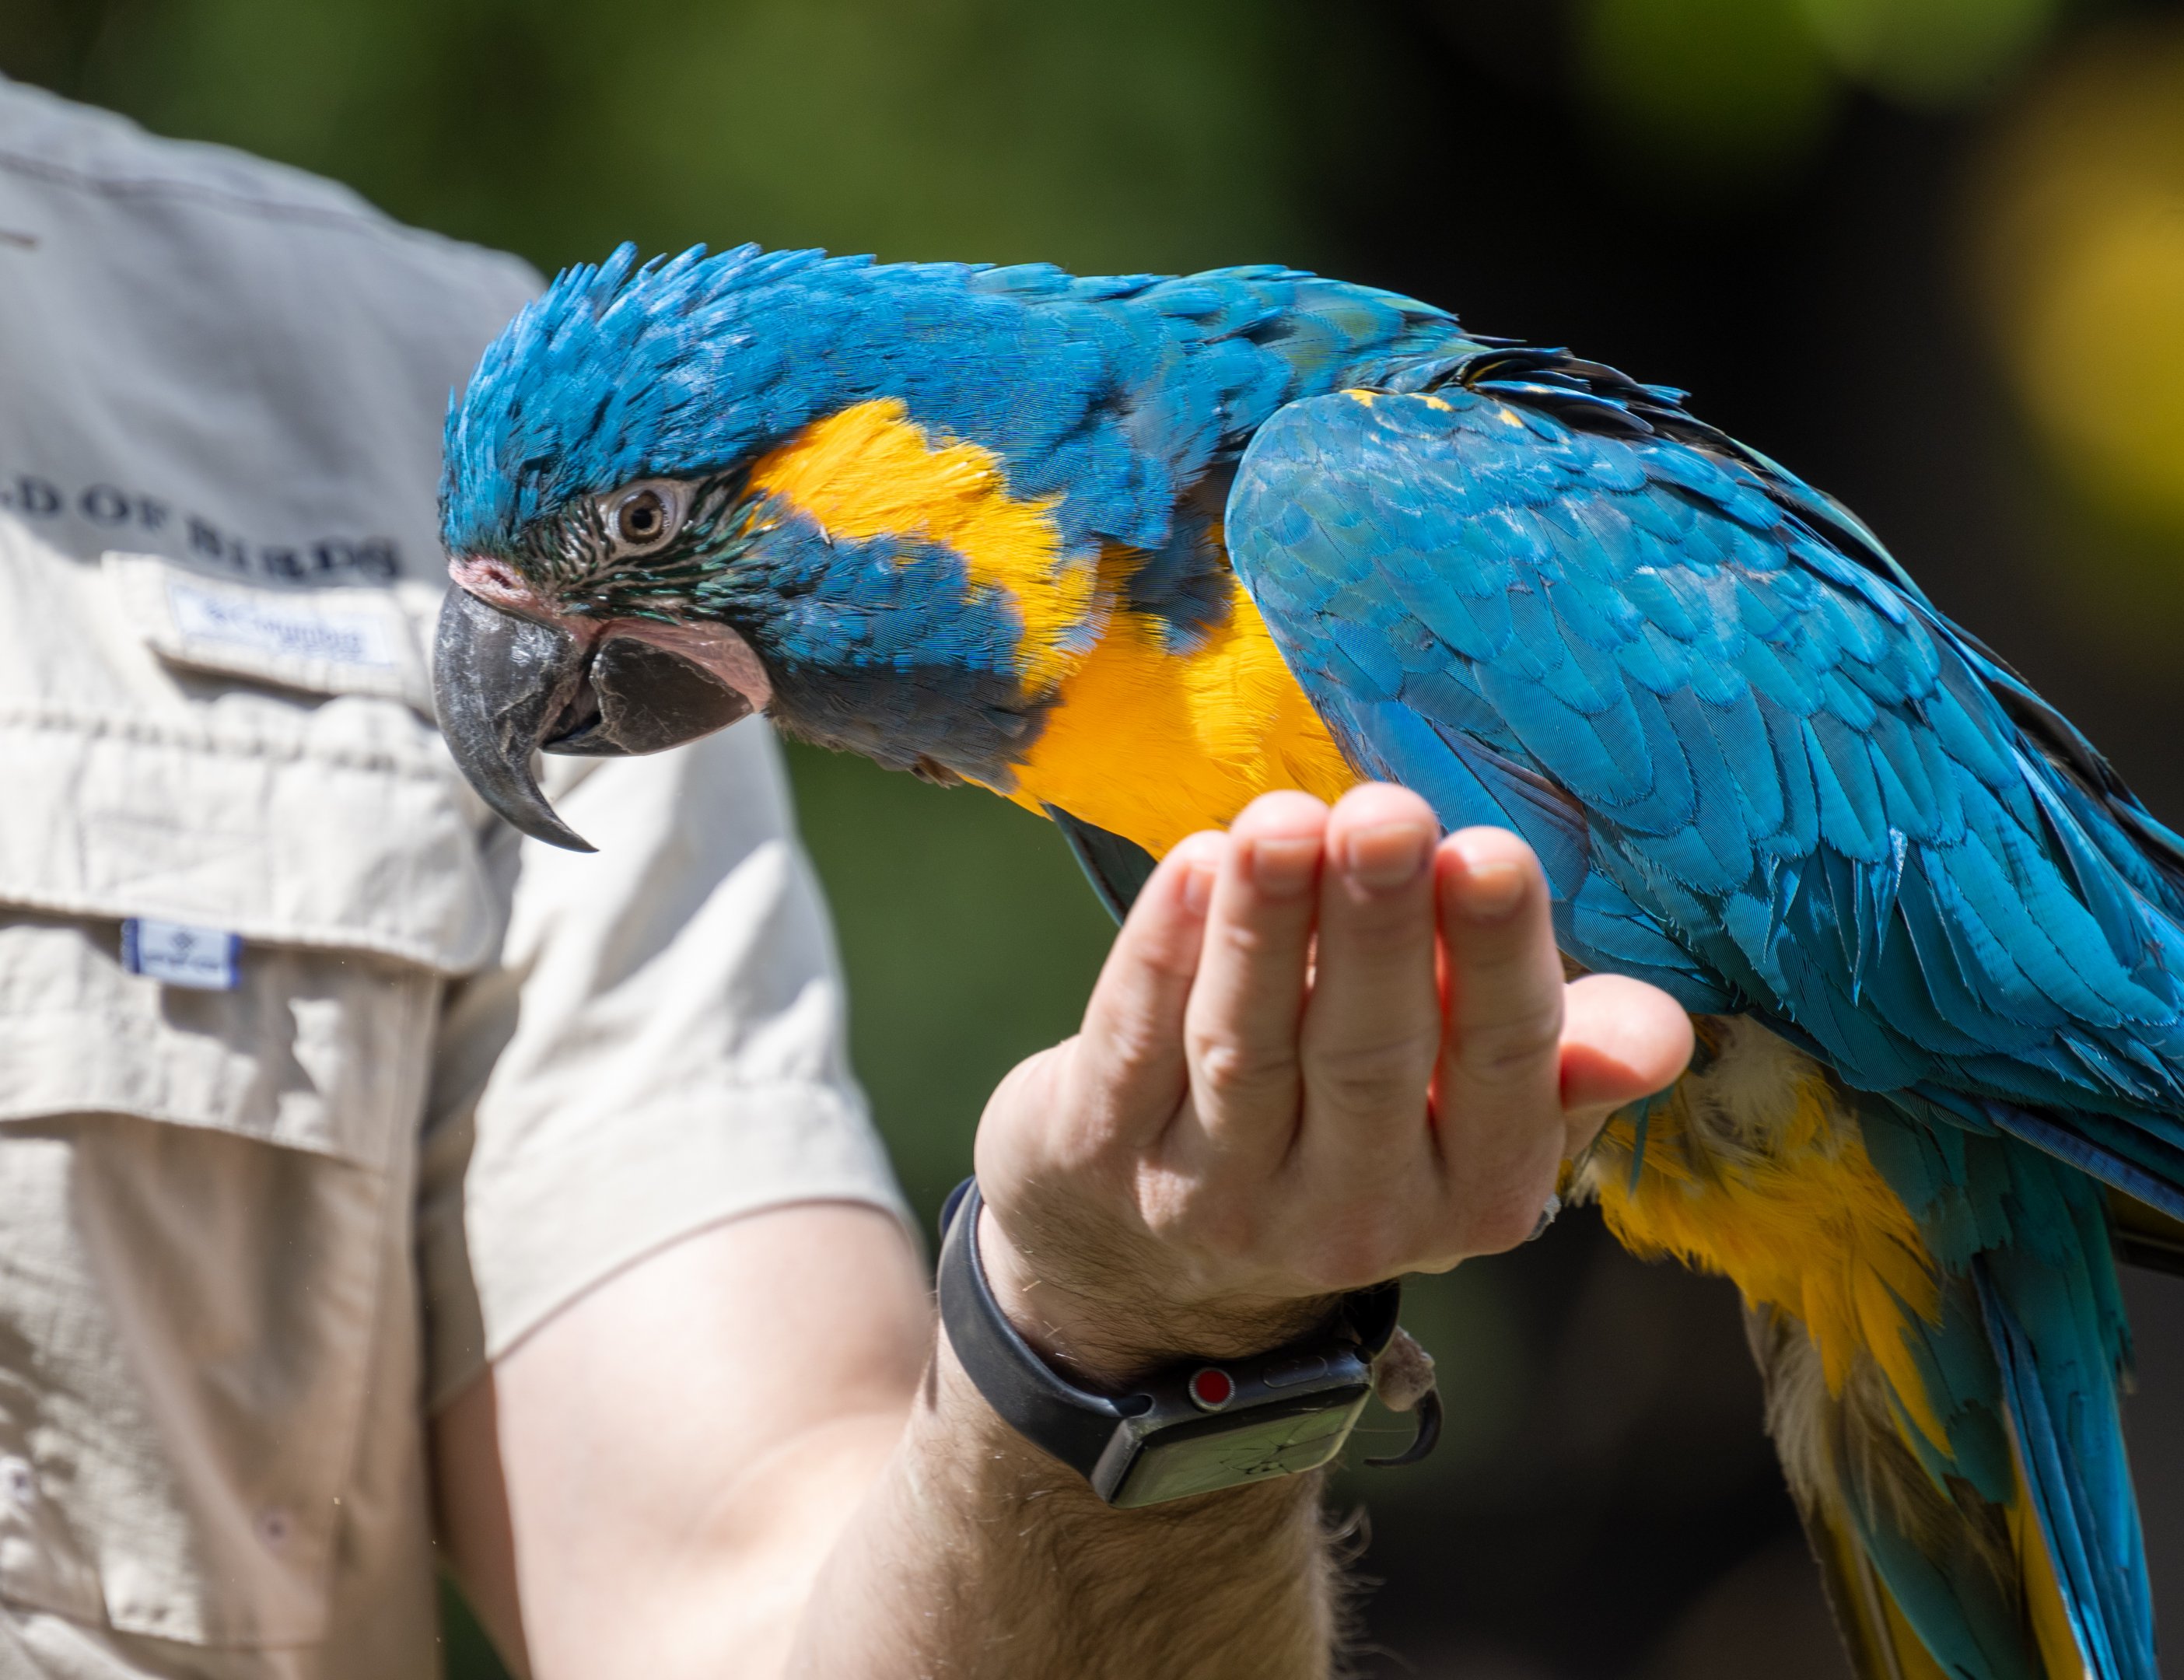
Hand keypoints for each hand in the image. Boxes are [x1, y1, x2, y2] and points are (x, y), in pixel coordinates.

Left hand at [973, 784, 1693, 1381]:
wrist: (1153, 1261)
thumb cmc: (1354, 1129)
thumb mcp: (1474, 1118)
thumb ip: (1565, 1061)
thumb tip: (1661, 1036)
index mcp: (1471, 1194)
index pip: (1499, 1070)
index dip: (1496, 965)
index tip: (1489, 853)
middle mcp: (1349, 1217)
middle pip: (1367, 1055)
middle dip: (1377, 929)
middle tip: (1386, 814)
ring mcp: (1213, 1198)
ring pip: (1244, 1045)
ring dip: (1265, 923)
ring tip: (1283, 818)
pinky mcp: (1097, 1158)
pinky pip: (1134, 1041)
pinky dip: (1161, 951)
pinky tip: (1194, 865)